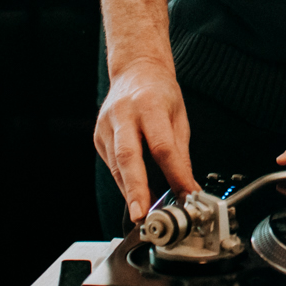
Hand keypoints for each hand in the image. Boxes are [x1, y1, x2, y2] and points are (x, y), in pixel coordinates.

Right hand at [96, 56, 194, 221]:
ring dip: (131, 192)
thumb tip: (187, 187)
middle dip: (135, 189)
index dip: (173, 173)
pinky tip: (135, 193)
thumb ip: (180, 153)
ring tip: (146, 212)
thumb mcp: (179, 117)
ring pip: (117, 166)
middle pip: (128, 157)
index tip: (184, 194)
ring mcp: (107, 125)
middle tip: (142, 215)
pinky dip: (124, 182)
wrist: (135, 70)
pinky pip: (112, 165)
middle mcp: (124, 114)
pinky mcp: (98, 136)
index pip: (162, 146)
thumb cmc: (160, 93)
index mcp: (149, 105)